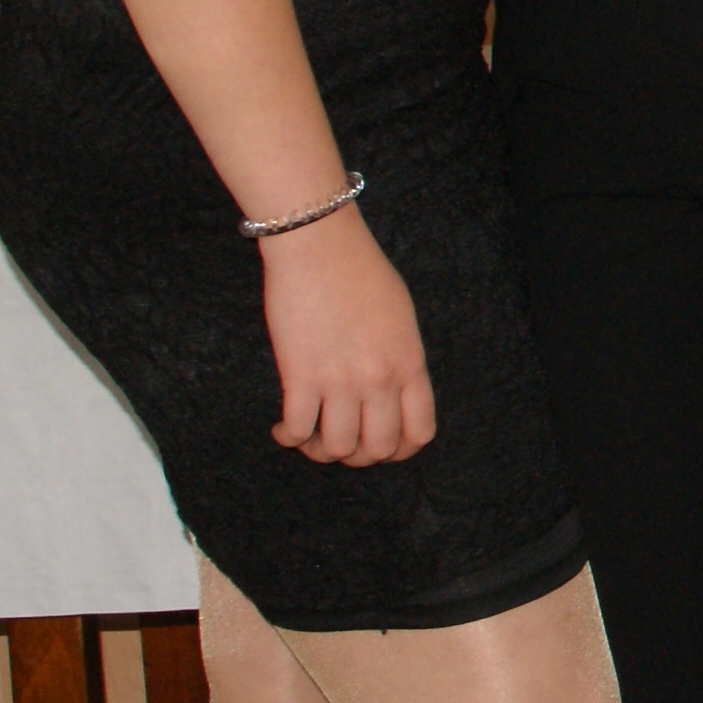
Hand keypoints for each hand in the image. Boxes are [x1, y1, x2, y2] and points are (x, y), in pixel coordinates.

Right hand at [259, 210, 435, 463]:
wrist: (320, 246)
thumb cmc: (360, 272)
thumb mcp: (401, 318)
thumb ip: (401, 359)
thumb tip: (393, 392)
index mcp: (410, 364)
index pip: (419, 433)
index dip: (400, 451)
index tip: (381, 446)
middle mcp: (380, 379)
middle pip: (377, 449)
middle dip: (358, 456)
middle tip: (341, 441)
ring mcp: (340, 380)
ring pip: (336, 448)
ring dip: (320, 451)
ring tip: (310, 436)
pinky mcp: (300, 376)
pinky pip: (297, 430)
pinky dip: (288, 438)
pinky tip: (284, 429)